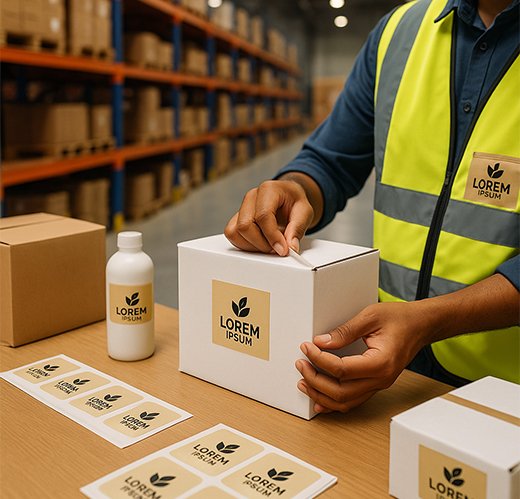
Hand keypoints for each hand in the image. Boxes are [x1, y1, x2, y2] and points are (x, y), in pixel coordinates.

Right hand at [224, 175, 321, 255]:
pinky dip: (245, 245)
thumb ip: (297, 229)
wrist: (287, 198)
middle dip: (262, 244)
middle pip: (245, 226)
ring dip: (253, 246)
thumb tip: (291, 247)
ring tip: (270, 246)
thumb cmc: (294, 202)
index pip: (263, 216)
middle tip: (277, 249)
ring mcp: (241, 208)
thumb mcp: (305, 212)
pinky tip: (260, 244)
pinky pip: (232, 235)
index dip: (272, 236)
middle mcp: (251, 197)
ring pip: (235, 232)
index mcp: (268, 189)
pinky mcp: (236, 219)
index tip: (283, 250)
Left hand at [295, 302, 431, 412]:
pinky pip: (353, 401)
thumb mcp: (370, 316)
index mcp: (381, 363)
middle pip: (340, 391)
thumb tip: (321, 342)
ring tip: (303, 381)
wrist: (421, 325)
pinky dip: (334, 402)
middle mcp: (381, 379)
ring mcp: (379, 385)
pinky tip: (320, 399)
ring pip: (345, 402)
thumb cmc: (400, 318)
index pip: (342, 369)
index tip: (306, 347)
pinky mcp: (376, 384)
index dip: (319, 359)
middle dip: (315, 379)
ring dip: (321, 395)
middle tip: (300, 364)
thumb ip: (344, 331)